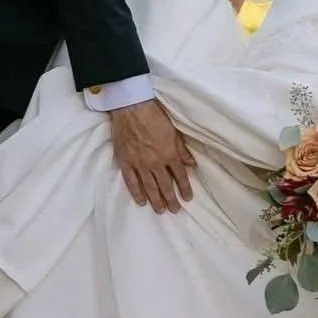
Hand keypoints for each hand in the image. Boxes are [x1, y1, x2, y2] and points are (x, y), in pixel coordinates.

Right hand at [108, 98, 194, 212]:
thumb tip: (191, 164)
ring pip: (149, 187)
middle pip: (165, 185)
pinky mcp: (126, 162)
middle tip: (175, 210)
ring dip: (156, 200)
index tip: (187, 198)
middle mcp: (156, 162)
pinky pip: (131, 181)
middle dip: (171, 199)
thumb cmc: (154, 115)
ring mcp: (140, 164)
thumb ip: (182, 149)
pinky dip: (136, 193)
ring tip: (161, 210)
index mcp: (170, 154)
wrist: (131, 107)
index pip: (180, 175)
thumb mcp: (174, 130)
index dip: (185, 188)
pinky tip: (141, 201)